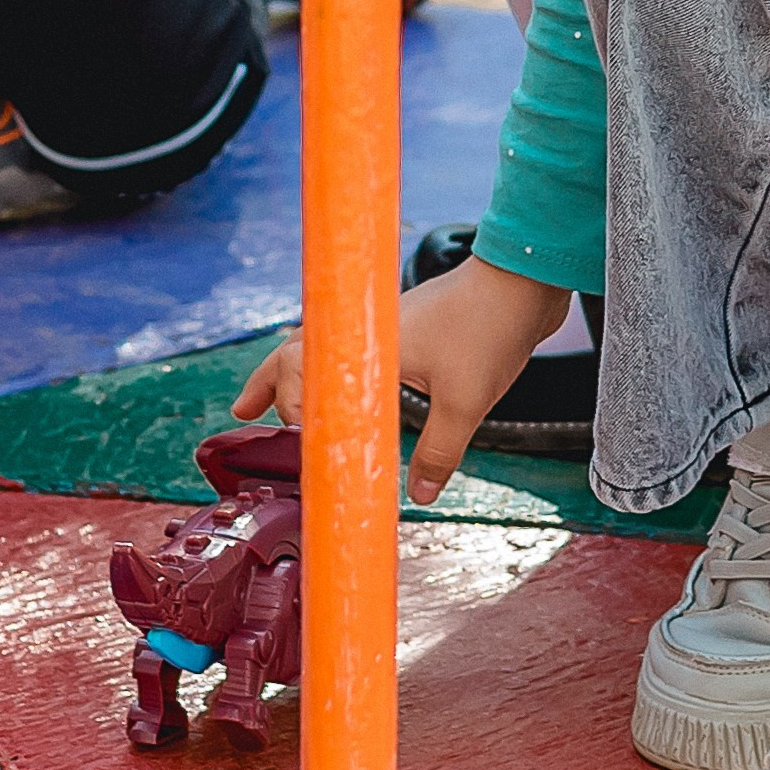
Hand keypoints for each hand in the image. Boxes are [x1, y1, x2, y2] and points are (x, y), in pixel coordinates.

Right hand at [234, 255, 572, 504]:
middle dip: (270, 381)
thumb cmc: (491, 325)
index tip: (286, 439)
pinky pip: (356, 348)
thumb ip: (439, 450)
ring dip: (299, 370)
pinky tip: (351, 387)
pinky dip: (337, 365)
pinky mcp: (411, 325)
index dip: (289, 405)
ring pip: (327, 346)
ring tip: (276, 399)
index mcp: (370, 344)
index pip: (306, 371)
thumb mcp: (466, 401)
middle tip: (243, 411)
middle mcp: (370, 330)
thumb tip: (420, 493)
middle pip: (302, 351)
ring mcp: (388, 324)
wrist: (525, 276)